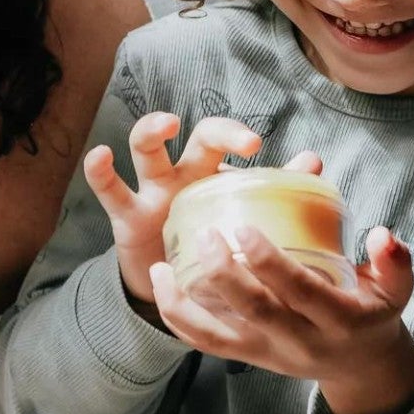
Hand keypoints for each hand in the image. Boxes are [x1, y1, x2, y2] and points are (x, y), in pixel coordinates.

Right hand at [82, 113, 261, 305]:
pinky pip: (110, 189)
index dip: (237, 134)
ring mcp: (152, 191)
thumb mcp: (238, 218)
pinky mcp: (126, 216)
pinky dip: (100, 172)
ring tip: (166, 125)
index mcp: (213, 173)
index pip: (225, 138)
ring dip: (152, 130)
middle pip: (196, 136)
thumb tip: (313, 162)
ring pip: (146, 149)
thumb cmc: (209, 243)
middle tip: (243, 142)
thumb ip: (275, 190)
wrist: (174, 288)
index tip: (258, 145)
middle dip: (218, 131)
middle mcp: (183, 172)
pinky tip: (100, 156)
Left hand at [151, 225, 413, 413]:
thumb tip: (381, 234)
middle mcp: (300, 342)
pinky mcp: (248, 357)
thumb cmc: (372, 313)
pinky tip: (160, 283)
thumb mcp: (396, 290)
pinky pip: (206, 343)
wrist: (360, 367)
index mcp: (338, 320)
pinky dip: (178, 317)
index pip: (300, 292)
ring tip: (162, 265)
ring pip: (219, 337)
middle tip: (204, 236)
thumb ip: (395, 261)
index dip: (270, 263)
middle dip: (225, 275)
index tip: (243, 228)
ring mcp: (269, 353)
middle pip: (256, 312)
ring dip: (185, 302)